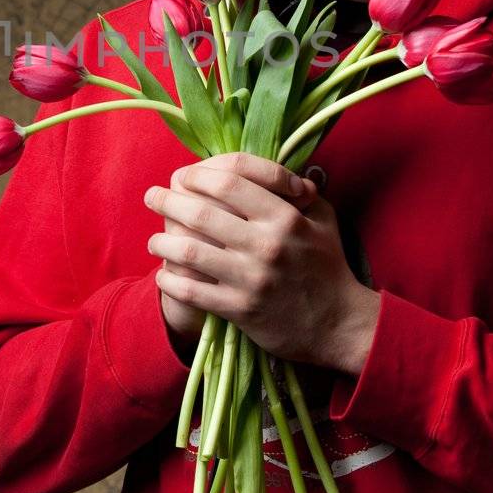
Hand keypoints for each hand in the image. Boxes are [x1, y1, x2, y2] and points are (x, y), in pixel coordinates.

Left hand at [144, 152, 378, 373]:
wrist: (339, 325)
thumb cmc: (328, 266)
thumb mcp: (323, 219)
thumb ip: (298, 191)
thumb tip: (274, 168)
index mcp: (285, 216)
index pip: (232, 178)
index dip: (200, 172)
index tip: (183, 175)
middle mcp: (266, 244)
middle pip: (201, 211)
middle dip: (168, 201)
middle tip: (152, 196)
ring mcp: (251, 278)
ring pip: (188, 251)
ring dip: (161, 242)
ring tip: (152, 240)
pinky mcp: (241, 310)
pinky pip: (192, 291)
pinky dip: (170, 281)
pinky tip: (163, 276)